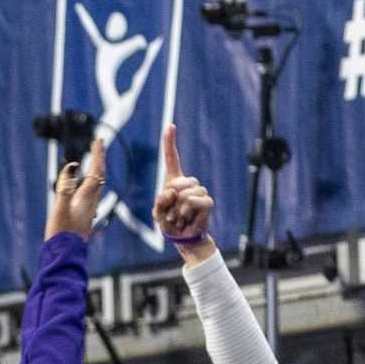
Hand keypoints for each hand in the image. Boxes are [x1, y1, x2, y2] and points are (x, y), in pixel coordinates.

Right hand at [44, 139, 106, 241]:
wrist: (64, 255)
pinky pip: (91, 194)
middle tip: (98, 147)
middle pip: (99, 177)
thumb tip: (74, 165)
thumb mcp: (60, 206)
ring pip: (96, 186)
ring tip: (93, 163)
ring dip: (95, 172)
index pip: (96, 171)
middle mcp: (91, 202)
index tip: (99, 140)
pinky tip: (85, 188)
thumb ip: (66, 185)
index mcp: (86, 197)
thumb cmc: (61, 232)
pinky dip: (89, 184)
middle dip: (99, 161)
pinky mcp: (84, 217)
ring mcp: (88, 210)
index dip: (98, 155)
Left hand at [151, 124, 216, 257]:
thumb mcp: (157, 212)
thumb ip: (160, 201)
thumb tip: (173, 191)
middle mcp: (188, 183)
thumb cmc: (168, 222)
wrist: (182, 237)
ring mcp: (199, 192)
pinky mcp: (207, 202)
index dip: (170, 143)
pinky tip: (188, 217)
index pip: (172, 158)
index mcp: (173, 181)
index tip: (171, 126)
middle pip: (179, 182)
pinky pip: (197, 201)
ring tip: (179, 216)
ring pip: (187, 193)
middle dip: (172, 198)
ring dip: (179, 209)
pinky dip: (188, 211)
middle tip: (171, 212)